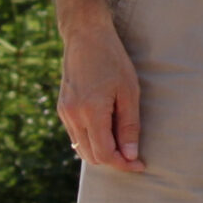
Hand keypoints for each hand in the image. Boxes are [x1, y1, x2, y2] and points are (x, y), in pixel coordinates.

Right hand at [58, 14, 143, 171]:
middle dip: (113, 161)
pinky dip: (91, 140)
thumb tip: (130, 155)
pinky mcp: (62, 109)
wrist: (85, 37)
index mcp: (90, 112)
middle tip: (134, 156)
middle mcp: (72, 116)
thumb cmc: (113, 60)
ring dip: (101, 152)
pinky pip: (76, 135)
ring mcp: (64, 113)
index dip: (123, 164)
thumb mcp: (129, 92)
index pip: (104, 153)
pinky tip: (108, 132)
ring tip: (123, 144)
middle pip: (91, 156)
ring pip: (81, 148)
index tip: (140, 165)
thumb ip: (129, 126)